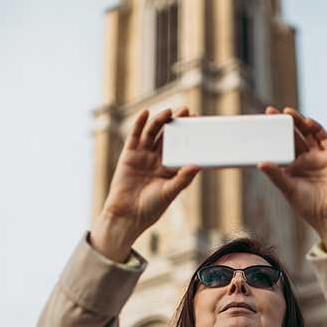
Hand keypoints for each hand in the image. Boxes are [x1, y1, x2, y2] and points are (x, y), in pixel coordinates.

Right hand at [92, 107, 200, 260]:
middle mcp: (156, 160)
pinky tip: (146, 113)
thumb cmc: (151, 208)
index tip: (198, 123)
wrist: (128, 215)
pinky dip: (139, 124)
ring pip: (152, 133)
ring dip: (160, 121)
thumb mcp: (170, 192)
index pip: (181, 148)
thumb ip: (183, 178)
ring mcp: (142, 156)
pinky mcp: (128, 155)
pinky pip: (134, 136)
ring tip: (170, 111)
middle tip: (187, 110)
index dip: (188, 136)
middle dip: (176, 123)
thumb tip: (198, 164)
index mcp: (169, 169)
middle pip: (167, 137)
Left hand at [258, 106, 326, 248]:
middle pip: (293, 137)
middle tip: (270, 112)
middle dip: (283, 125)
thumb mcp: (288, 189)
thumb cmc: (308, 206)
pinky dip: (316, 129)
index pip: (280, 148)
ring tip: (287, 112)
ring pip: (307, 134)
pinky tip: (307, 122)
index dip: (272, 136)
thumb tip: (259, 163)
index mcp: (292, 169)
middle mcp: (305, 161)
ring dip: (298, 122)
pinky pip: (324, 138)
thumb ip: (275, 175)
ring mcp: (318, 157)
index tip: (261, 125)